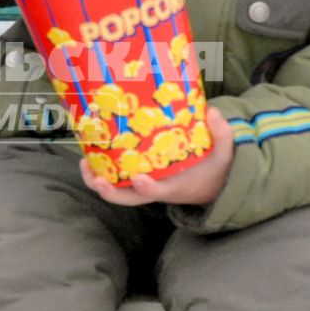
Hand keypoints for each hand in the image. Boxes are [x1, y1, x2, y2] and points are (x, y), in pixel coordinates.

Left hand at [81, 107, 235, 207]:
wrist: (213, 183)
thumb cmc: (215, 168)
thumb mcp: (225, 153)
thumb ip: (222, 134)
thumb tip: (212, 112)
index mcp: (175, 186)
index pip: (158, 192)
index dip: (147, 188)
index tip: (138, 179)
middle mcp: (156, 188)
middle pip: (128, 198)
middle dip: (110, 192)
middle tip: (96, 178)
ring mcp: (145, 185)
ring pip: (118, 191)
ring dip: (98, 181)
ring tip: (84, 163)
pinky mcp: (139, 177)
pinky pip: (117, 179)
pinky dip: (103, 170)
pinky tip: (91, 153)